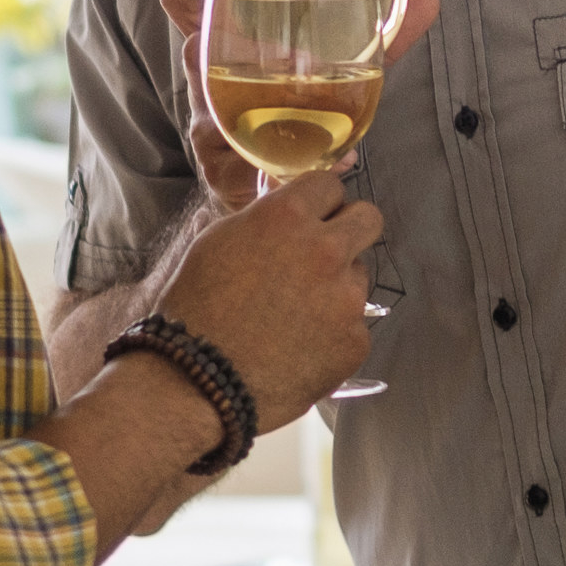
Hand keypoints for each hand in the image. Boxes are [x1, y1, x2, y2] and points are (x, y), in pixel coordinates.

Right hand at [156, 165, 384, 428]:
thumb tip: (289, 213)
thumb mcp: (218, 242)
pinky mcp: (355, 341)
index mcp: (287, 217)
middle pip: (369, 218)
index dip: (318, 202)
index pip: (330, 183)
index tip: (310, 216)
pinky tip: (299, 348)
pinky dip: (333, 334)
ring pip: (359, 276)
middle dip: (349, 228)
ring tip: (294, 315)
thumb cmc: (196, 309)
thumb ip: (264, 220)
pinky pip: (354, 325)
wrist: (197, 382)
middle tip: (325, 252)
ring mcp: (346, 298)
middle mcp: (325, 250)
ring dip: (336, 286)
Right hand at [157, 0, 441, 206]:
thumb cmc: (292, 111)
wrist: (261, 184)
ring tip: (319, 115)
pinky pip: (250, 171)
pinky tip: (339, 161)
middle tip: (292, 58)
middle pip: (192, 53)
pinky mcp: (226, 176)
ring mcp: (211, 133)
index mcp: (223, 47)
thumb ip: (381, 37)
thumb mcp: (336, 68)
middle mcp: (206, 86)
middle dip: (235, 49)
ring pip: (211, 119)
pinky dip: (294, 168)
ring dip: (258, 115)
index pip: (186, 3)